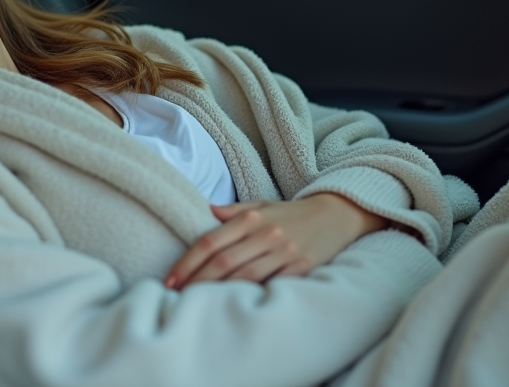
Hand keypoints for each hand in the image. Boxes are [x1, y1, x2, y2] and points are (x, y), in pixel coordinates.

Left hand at [165, 194, 389, 289]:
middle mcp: (265, 234)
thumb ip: (233, 211)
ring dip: (218, 292)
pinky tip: (235, 304)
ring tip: (198, 304)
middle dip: (197, 281)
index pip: (210, 242)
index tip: (171, 278)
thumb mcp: (262, 205)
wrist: (337, 214)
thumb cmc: (292, 213)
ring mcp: (284, 252)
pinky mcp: (301, 268)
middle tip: (177, 296)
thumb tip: (206, 210)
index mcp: (251, 218)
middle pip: (223, 262)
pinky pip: (271, 284)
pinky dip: (251, 295)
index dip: (187, 262)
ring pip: (244, 277)